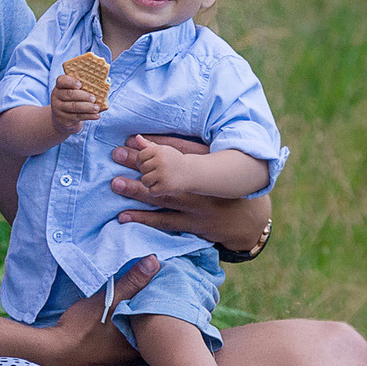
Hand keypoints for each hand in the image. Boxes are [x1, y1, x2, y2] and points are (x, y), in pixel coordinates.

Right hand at [40, 256, 155, 365]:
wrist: (55, 353)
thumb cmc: (82, 330)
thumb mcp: (109, 300)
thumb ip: (132, 282)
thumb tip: (154, 262)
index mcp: (142, 343)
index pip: (163, 319)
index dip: (164, 300)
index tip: (162, 284)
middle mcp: (138, 354)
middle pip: (152, 325)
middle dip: (152, 307)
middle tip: (151, 287)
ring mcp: (124, 358)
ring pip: (139, 332)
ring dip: (137, 317)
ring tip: (137, 297)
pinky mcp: (112, 357)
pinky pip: (127, 337)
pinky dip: (126, 325)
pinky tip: (120, 314)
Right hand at [51, 77, 102, 134]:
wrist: (63, 119)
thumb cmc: (73, 100)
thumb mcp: (74, 92)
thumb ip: (85, 86)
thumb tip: (106, 81)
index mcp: (59, 86)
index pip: (62, 81)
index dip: (71, 82)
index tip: (80, 84)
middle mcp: (56, 96)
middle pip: (69, 94)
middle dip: (83, 96)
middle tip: (93, 98)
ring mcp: (58, 109)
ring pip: (74, 107)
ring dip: (87, 107)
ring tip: (97, 108)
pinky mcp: (64, 119)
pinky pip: (77, 117)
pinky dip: (89, 116)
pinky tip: (96, 115)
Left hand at [109, 135, 266, 248]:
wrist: (251, 220)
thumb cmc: (229, 188)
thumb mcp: (216, 165)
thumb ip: (187, 151)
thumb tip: (150, 140)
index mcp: (211, 165)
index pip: (179, 150)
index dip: (155, 144)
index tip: (131, 139)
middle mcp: (204, 186)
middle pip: (167, 171)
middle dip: (139, 162)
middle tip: (115, 154)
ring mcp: (198, 207)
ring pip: (163, 198)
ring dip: (137, 190)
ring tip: (115, 184)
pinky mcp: (194, 225)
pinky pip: (165, 222)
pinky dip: (144, 219)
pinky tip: (124, 216)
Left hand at [122, 133, 189, 195]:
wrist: (192, 172)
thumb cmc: (174, 160)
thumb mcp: (163, 150)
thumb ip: (148, 145)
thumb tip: (137, 137)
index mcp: (159, 151)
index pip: (140, 156)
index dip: (142, 162)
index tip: (151, 164)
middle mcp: (161, 161)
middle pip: (142, 169)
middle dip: (148, 172)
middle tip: (159, 172)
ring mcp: (163, 174)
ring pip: (145, 181)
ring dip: (150, 182)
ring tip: (160, 179)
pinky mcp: (166, 186)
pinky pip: (152, 191)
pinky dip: (156, 191)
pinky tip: (164, 186)